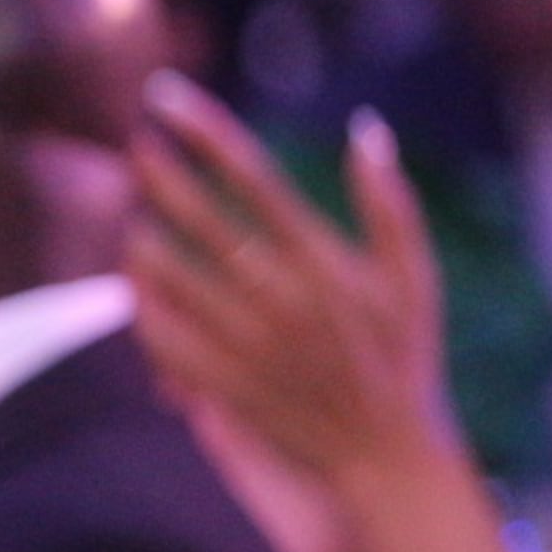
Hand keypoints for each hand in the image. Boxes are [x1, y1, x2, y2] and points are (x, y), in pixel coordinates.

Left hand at [127, 78, 451, 494]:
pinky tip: (137, 278)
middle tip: (137, 141)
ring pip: (165, 272)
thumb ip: (390, 202)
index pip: (251, 175)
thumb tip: (366, 127)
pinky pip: (157, 331)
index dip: (202, 128)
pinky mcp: (218, 382)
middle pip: (198, 216)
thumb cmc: (405, 357)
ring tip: (138, 212)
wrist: (383, 456)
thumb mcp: (414, 278)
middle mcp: (280, 296)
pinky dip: (140, 299)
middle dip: (157, 171)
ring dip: (141, 233)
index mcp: (324, 260)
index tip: (162, 94)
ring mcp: (244, 342)